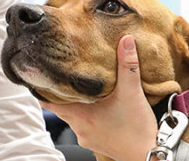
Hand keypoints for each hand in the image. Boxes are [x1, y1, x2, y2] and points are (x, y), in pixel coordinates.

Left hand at [41, 35, 157, 160]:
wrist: (150, 155)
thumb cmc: (137, 126)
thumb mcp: (132, 91)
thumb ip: (127, 64)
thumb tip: (126, 39)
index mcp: (79, 113)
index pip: (47, 101)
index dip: (41, 89)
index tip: (39, 76)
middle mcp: (78, 126)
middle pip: (59, 106)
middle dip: (59, 92)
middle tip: (59, 75)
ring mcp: (85, 136)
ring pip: (71, 116)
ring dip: (74, 103)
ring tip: (77, 88)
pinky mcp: (95, 142)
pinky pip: (83, 126)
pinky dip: (85, 115)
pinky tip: (96, 107)